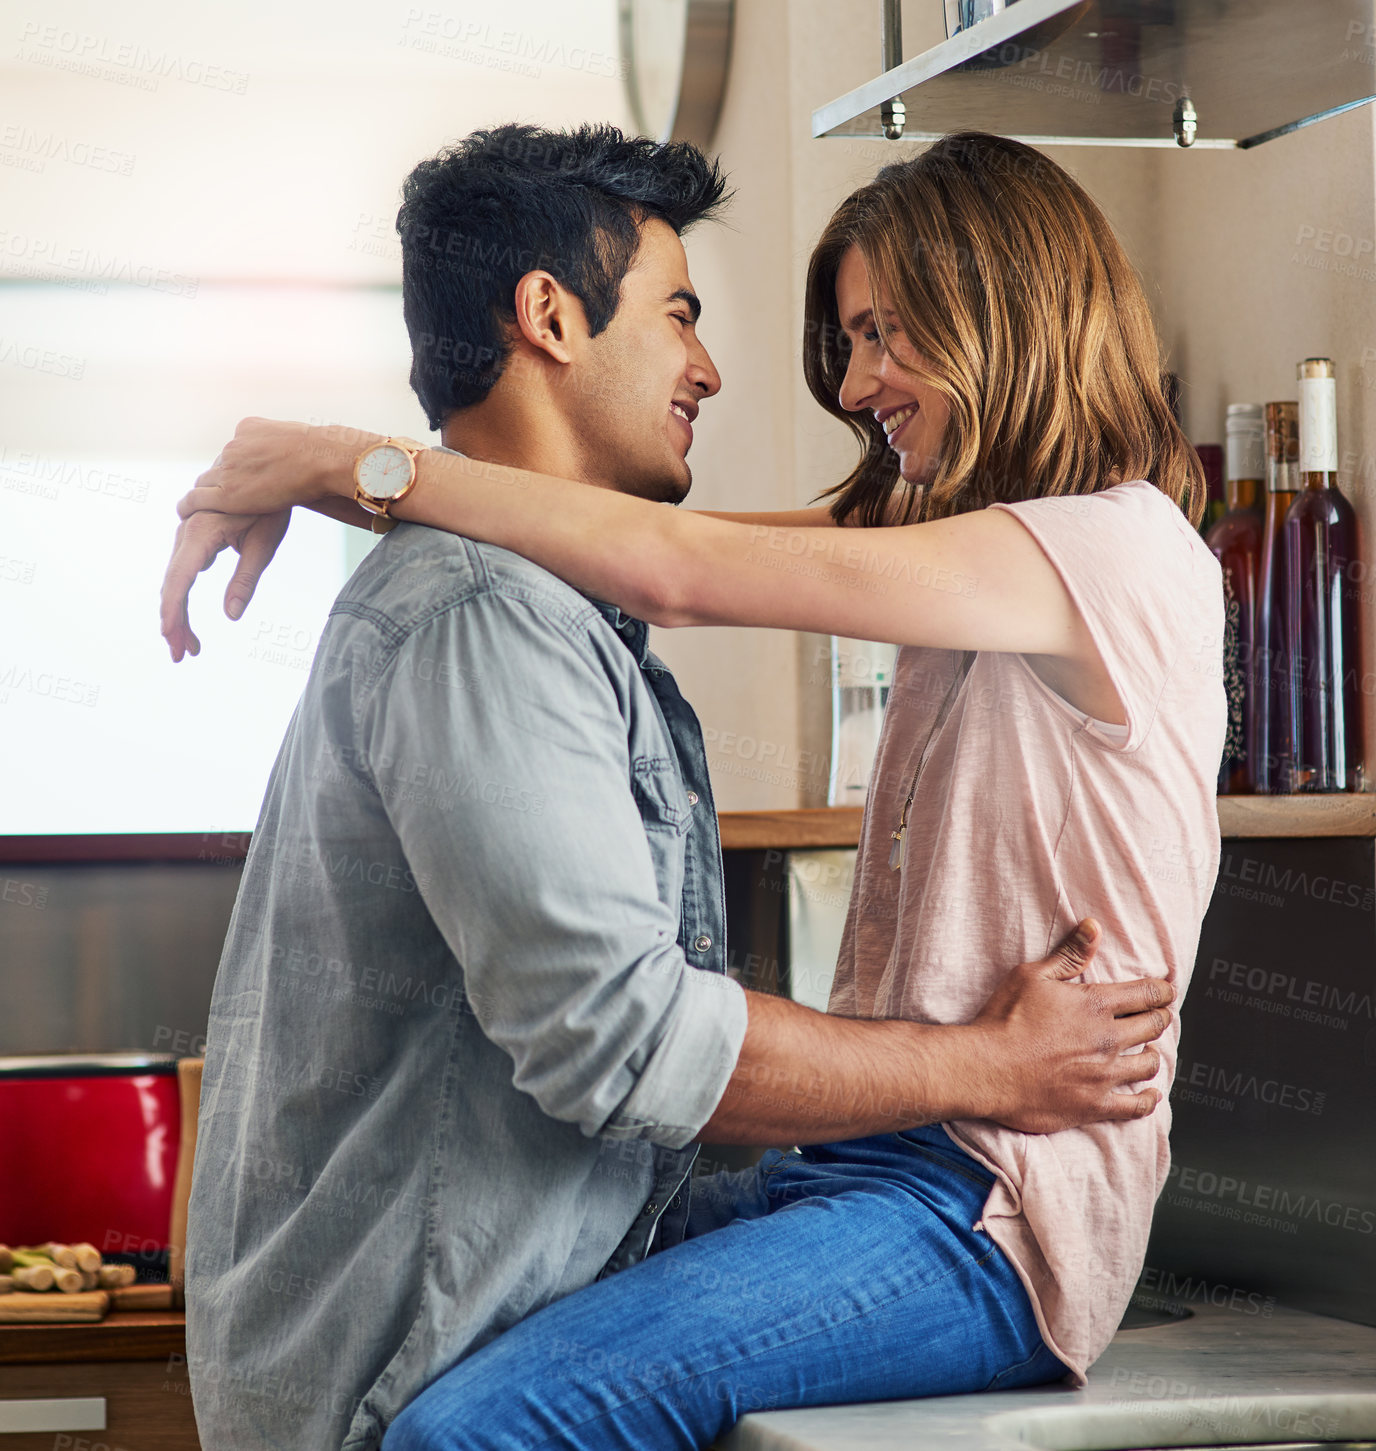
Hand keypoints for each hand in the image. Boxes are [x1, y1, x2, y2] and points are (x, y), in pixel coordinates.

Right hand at [160, 509, 291, 660]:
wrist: (269, 474)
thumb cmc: (270, 509)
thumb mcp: (263, 545)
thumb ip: (245, 580)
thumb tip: (232, 616)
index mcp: (202, 533)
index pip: (180, 579)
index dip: (173, 611)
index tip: (171, 638)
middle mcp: (187, 532)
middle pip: (173, 585)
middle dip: (176, 623)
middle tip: (184, 655)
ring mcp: (186, 534)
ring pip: (176, 581)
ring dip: (179, 614)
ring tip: (191, 646)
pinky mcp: (193, 537)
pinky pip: (182, 571)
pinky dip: (184, 598)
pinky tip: (188, 624)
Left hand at [175, 416, 369, 521]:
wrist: (320, 459)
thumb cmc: (321, 453)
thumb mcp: (297, 437)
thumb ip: (284, 443)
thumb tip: (292, 453)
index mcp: (248, 428)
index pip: (235, 450)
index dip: (236, 468)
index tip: (241, 479)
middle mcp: (234, 445)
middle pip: (219, 467)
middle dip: (221, 481)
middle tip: (224, 497)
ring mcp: (228, 468)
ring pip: (205, 482)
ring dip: (204, 494)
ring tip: (197, 508)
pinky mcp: (226, 493)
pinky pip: (196, 499)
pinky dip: (188, 506)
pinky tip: (184, 513)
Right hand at [968, 919, 1174, 1133]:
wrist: (986, 1068)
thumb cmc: (1004, 1019)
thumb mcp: (1031, 975)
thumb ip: (1069, 953)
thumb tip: (1094, 927)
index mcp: (1095, 1005)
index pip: (1147, 994)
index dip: (1162, 991)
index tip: (1167, 991)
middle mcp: (1107, 1040)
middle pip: (1153, 1026)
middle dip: (1160, 1018)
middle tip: (1159, 1016)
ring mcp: (1104, 1075)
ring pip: (1148, 1065)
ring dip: (1152, 1056)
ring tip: (1148, 1052)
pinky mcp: (1094, 1105)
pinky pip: (1135, 1106)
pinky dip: (1147, 1099)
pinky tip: (1149, 1094)